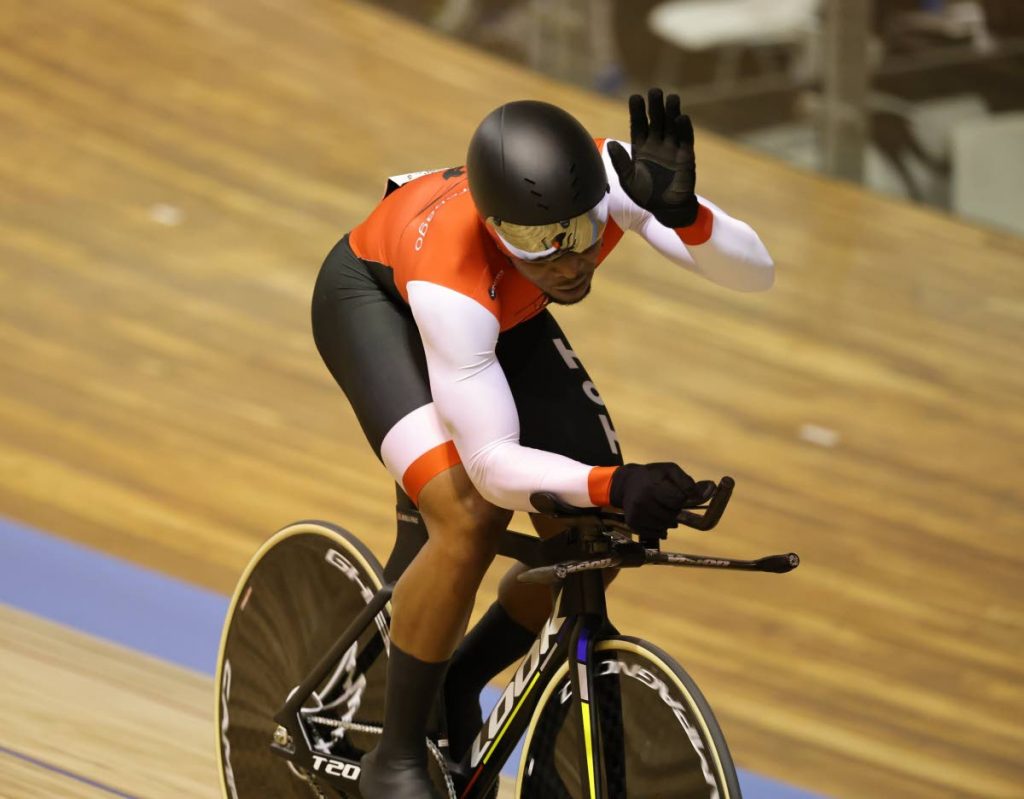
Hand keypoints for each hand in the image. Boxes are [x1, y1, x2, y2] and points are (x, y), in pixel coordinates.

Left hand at [607, 88, 697, 227]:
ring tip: (671, 98)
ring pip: (672, 126)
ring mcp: (672, 148)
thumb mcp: (628, 180)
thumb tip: (610, 144)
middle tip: (655, 91)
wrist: (666, 209)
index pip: (639, 125)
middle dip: (655, 106)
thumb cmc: (646, 195)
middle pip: (656, 121)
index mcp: (641, 148)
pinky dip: (684, 129)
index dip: (638, 112)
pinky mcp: (686, 155)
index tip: (635, 98)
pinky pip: (685, 139)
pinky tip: (682, 118)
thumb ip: (620, 163)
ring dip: (671, 112)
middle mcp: (657, 144)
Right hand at [610, 463, 714, 536]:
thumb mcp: (670, 470)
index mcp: (653, 485)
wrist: (627, 484)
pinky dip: (661, 528)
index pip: (678, 500)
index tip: (679, 495)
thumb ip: (687, 482)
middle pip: (673, 515)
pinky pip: (657, 533)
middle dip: (675, 509)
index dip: (682, 499)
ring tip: (661, 508)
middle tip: (668, 500)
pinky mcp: (633, 524)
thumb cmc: (653, 476)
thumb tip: (702, 497)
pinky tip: (656, 517)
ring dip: (669, 520)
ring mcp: (637, 514)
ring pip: (666, 526)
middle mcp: (643, 501)